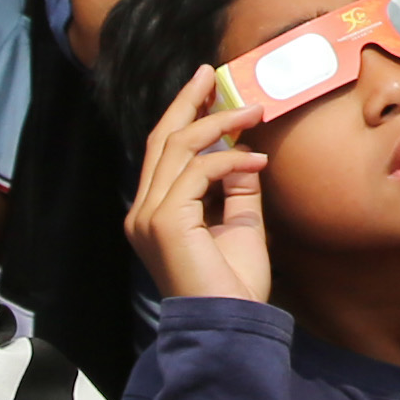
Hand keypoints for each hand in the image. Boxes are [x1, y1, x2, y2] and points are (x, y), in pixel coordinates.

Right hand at [125, 62, 273, 303]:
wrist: (231, 325)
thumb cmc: (234, 285)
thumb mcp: (240, 224)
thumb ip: (236, 188)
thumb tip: (243, 153)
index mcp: (154, 213)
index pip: (162, 152)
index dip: (182, 115)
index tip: (206, 86)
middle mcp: (142, 211)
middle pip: (161, 140)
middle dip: (188, 102)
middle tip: (212, 74)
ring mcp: (148, 216)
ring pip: (179, 148)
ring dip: (221, 124)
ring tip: (255, 112)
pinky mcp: (163, 221)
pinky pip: (197, 172)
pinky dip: (229, 160)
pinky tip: (257, 162)